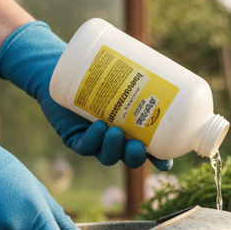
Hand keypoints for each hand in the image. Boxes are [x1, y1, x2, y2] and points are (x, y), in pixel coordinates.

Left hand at [0, 21, 172, 170]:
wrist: (62, 68)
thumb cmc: (97, 69)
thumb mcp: (122, 73)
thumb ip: (142, 74)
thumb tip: (168, 67)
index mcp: (133, 130)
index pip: (151, 151)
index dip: (160, 160)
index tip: (167, 162)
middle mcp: (116, 139)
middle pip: (129, 158)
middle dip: (135, 157)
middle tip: (138, 145)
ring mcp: (95, 141)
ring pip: (107, 156)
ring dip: (113, 147)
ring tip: (115, 131)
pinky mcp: (74, 138)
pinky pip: (85, 146)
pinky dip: (93, 140)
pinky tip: (99, 126)